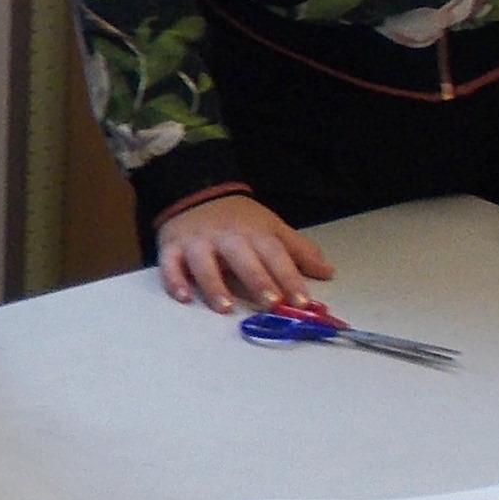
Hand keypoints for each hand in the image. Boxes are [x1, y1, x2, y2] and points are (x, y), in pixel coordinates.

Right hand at [156, 189, 336, 312]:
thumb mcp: (272, 227)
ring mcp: (197, 242)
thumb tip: (328, 272)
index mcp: (255, 232)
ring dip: (214, 285)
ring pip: (205, 263)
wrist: (197, 191)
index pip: (276, 254)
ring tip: (225, 308)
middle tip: (271, 303)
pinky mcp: (171, 247)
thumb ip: (299, 251)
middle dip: (257, 280)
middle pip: (243, 258)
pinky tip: (183, 297)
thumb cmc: (239, 218)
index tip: (302, 301)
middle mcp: (227, 237)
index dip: (289, 277)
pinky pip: (170, 264)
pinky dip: (174, 280)